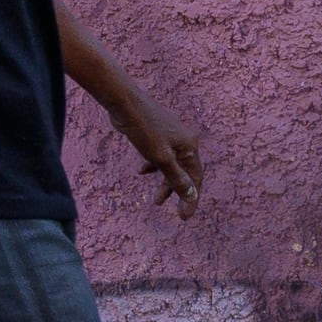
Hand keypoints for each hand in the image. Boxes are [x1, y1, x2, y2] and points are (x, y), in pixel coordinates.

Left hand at [99, 79, 205, 211]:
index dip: (191, 199)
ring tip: (156, 200)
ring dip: (165, 182)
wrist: (125, 104)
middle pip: (185, 173)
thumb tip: (192, 196)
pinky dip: (154, 167)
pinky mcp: (157, 135)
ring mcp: (171, 137)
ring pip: (172, 166)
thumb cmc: (144, 130)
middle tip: (173, 211)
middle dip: (177, 192)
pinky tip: (142, 171)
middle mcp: (184, 142)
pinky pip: (161, 156)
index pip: (195, 178)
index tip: (184, 217)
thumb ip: (176, 178)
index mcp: (189, 147)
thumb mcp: (161, 158)